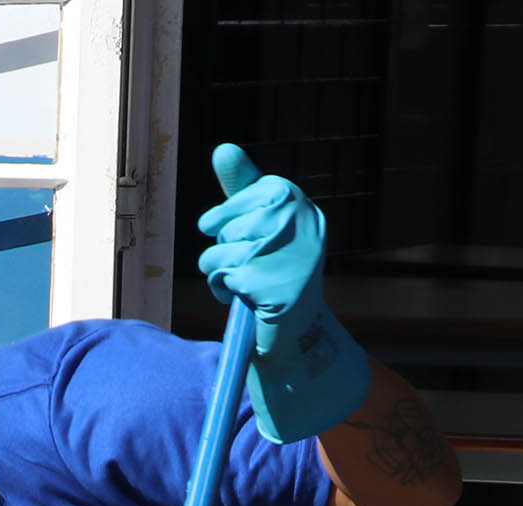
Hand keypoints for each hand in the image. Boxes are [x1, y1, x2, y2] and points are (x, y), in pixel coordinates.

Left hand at [195, 142, 369, 443]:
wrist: (293, 340)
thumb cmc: (270, 280)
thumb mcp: (259, 229)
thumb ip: (244, 190)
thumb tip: (223, 147)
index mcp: (303, 208)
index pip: (252, 193)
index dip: (229, 214)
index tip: (227, 232)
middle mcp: (305, 227)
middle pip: (230, 223)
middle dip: (221, 248)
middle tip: (240, 267)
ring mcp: (293, 257)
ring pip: (222, 250)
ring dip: (218, 271)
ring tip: (240, 285)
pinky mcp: (278, 287)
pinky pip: (225, 276)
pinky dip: (223, 290)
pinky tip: (242, 300)